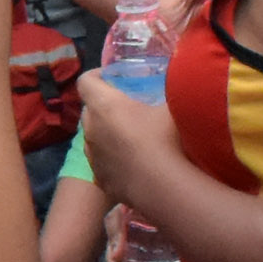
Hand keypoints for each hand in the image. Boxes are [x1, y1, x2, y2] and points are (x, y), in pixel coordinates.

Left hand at [74, 68, 179, 209]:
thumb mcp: (173, 106)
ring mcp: (92, 155)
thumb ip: (169, 91)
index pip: (85, 81)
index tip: (110, 77)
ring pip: (92, 137)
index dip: (95, 75)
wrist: (161, 186)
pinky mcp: (99, 178)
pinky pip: (101, 161)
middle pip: (89, 110)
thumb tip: (177, 83)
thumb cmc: (165, 138)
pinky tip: (131, 162)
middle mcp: (90, 128)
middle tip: (126, 106)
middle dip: (103, 105)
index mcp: (104, 105)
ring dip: (105, 132)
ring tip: (129, 136)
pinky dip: (111, 157)